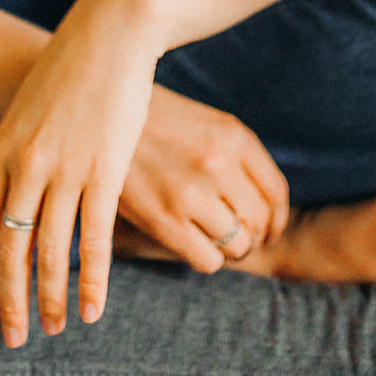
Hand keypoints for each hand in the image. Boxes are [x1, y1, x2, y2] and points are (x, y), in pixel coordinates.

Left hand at [0, 0, 158, 347]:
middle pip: (10, 247)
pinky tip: (92, 309)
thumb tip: (12, 183)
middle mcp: (27, 164)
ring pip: (50, 250)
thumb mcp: (30, 108)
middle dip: (9, 299)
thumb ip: (19, 148)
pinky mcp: (104, 170)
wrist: (108, 32)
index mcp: (3, 150)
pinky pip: (94, 238)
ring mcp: (65, 168)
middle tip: (12, 338)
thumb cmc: (71, 68)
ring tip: (53, 331)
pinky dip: (91, 279)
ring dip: (50, 298)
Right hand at [118, 85, 288, 270]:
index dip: (276, 219)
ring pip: (237, 245)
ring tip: (211, 237)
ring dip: (229, 248)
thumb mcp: (206, 123)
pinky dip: (205, 257)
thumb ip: (237, 158)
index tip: (268, 228)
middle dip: (253, 234)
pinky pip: (207, 260)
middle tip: (234, 233)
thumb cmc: (155, 121)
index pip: (276, 193)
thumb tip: (263, 208)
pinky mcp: (165, 220)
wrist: (99, 115)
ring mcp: (192, 193)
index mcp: (233, 135)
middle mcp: (218, 163)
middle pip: (260, 222)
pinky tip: (190, 242)